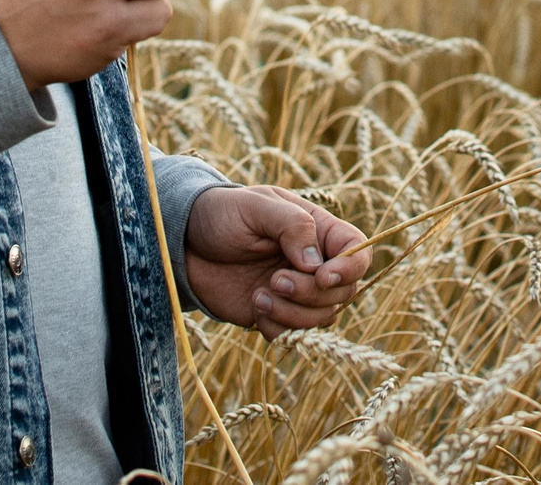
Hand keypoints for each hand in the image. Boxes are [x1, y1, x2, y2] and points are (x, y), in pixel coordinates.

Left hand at [182, 184, 371, 339]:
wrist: (183, 244)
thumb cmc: (221, 214)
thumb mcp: (255, 206)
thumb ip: (291, 226)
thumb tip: (317, 263)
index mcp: (317, 229)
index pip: (357, 250)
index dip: (349, 268)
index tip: (322, 276)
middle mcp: (313, 262)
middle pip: (342, 291)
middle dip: (311, 294)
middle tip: (275, 281)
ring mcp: (296, 291)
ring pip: (322, 318)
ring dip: (294, 314)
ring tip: (260, 296)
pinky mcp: (276, 314)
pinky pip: (293, 334)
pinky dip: (277, 328)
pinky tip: (254, 307)